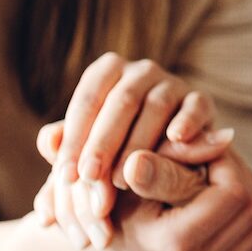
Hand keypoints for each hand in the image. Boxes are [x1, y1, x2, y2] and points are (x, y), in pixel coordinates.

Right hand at [33, 125, 251, 250]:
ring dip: (248, 188)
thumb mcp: (129, 182)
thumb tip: (190, 134)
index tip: (205, 148)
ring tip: (219, 172)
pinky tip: (228, 196)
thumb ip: (165, 163)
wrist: (107, 249)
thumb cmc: (113, 206)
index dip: (226, 161)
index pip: (234, 192)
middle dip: (239, 172)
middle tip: (216, 155)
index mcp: (176, 243)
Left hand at [48, 54, 214, 248]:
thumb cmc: (116, 153)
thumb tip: (49, 144)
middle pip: (122, 100)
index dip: (75, 138)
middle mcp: (141, 71)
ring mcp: (174, 83)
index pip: (88, 100)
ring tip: (124, 179)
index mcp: (108, 72)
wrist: (166, 161)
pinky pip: (197, 105)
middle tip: (90, 177)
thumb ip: (67, 148)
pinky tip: (176, 141)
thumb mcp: (88, 150)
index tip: (66, 176)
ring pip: (156, 105)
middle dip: (104, 141)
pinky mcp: (202, 100)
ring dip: (139, 142)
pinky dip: (187, 120)